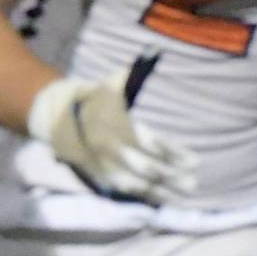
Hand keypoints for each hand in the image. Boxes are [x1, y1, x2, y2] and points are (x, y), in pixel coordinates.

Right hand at [27, 69, 197, 204]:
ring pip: (136, 185)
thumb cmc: (97, 98)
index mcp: (114, 124)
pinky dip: (146, 197)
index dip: (172, 153)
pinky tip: (165, 201)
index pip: (148, 142)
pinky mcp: (101, 176)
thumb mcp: (113, 84)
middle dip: (171, 176)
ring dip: (162, 192)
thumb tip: (157, 54)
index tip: (195, 160)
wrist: (61, 118)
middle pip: (144, 167)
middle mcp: (109, 148)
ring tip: (184, 196)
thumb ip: (134, 75)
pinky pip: (126, 191)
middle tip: (194, 183)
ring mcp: (103, 165)